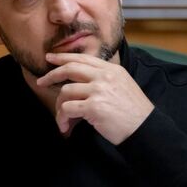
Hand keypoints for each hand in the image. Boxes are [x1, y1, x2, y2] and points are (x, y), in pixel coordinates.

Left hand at [36, 52, 153, 143]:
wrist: (145, 129)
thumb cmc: (133, 112)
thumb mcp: (122, 86)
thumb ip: (104, 79)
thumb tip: (80, 81)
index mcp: (112, 70)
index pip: (82, 58)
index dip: (63, 57)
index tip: (50, 59)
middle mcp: (105, 76)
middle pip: (70, 68)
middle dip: (52, 74)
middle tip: (41, 82)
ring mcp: (99, 90)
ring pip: (66, 91)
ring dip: (59, 107)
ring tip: (63, 119)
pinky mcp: (94, 107)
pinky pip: (67, 109)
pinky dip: (62, 119)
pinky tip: (65, 127)